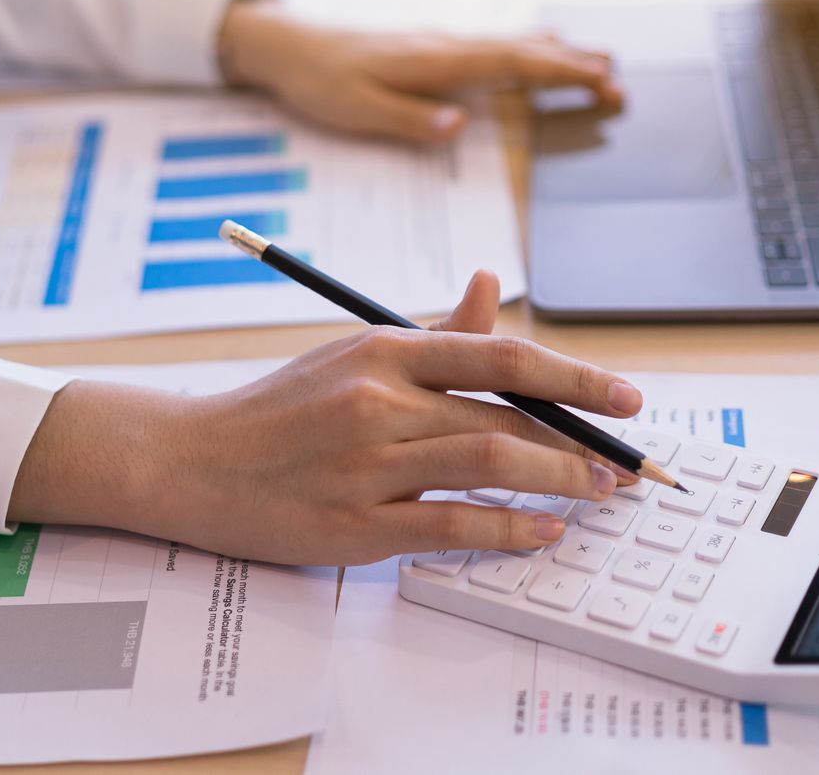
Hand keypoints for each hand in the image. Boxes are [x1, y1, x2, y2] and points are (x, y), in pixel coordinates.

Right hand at [8, 271, 642, 564]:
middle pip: (507, 415)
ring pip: (490, 465)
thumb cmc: (279, 409)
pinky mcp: (353, 524)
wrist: (191, 462)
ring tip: (594, 494)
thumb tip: (493, 286)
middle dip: (581, 443)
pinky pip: (452, 525)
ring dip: (558, 482)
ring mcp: (367, 464)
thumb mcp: (353, 353)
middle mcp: (379, 401)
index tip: (627, 398)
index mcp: (384, 350)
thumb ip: (434, 332)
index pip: (503, 353)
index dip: (577, 376)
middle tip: (624, 464)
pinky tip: (541, 532)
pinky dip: (508, 529)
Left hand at [216, 0, 623, 144]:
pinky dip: (530, 48)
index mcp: (434, 61)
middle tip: (619, 82)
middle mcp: (446, 46)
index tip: (598, 79)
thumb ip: (409, 119)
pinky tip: (546, 46)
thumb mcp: (357, 109)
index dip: (556, 71)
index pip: (508, 63)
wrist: (291, 45)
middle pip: (522, 52)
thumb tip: (458, 125)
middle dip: (573, 67)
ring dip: (558, 56)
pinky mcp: (435, 49)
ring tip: (603, 62)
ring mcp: (443, 44)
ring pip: (512, 45)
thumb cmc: (322, 81)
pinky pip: (495, 46)